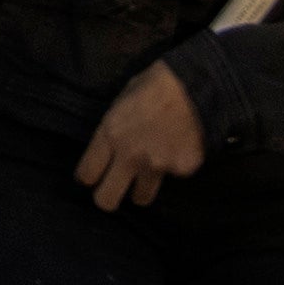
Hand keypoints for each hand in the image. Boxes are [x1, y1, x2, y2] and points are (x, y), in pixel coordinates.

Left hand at [73, 62, 207, 209]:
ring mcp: (157, 166)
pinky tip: (179, 147)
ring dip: (141, 189)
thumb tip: (112, 141)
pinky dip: (174, 166)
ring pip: (141, 197)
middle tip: (113, 189)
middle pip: (106, 199)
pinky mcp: (182, 170)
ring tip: (147, 172)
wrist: (197, 86)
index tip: (92, 175)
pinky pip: (173, 176)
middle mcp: (129, 156)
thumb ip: (114, 128)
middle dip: (107, 198)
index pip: (86, 173)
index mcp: (110, 134)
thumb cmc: (156, 84)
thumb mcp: (122, 100)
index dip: (87, 176)